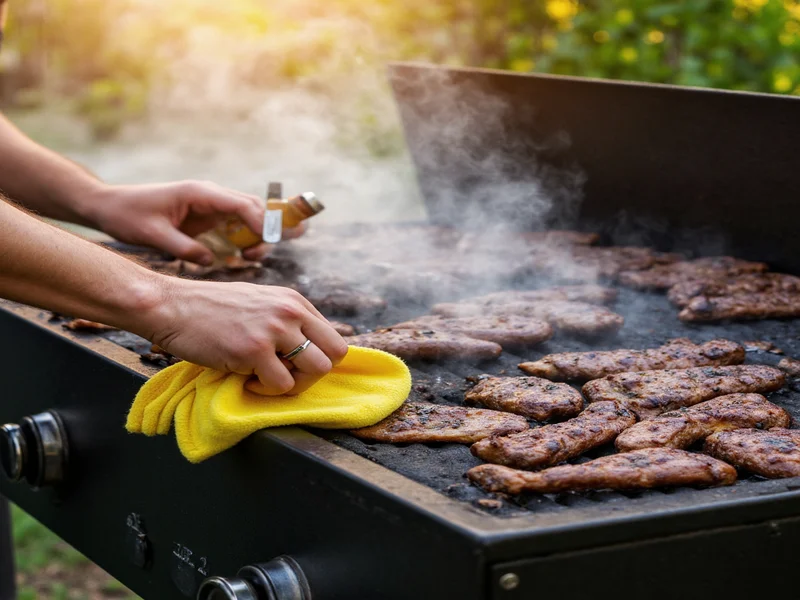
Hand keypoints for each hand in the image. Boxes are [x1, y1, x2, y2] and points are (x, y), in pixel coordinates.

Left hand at [88, 181, 305, 264]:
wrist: (110, 206)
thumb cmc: (128, 215)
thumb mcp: (152, 235)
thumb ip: (183, 248)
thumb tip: (209, 262)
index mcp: (198, 192)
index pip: (241, 204)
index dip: (260, 222)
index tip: (267, 242)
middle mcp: (210, 195)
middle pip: (253, 207)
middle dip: (266, 229)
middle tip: (257, 255)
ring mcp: (211, 204)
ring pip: (249, 215)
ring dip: (258, 234)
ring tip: (251, 257)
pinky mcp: (208, 216)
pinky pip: (238, 223)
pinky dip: (248, 236)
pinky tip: (246, 254)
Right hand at [139, 275, 348, 394]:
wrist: (171, 305)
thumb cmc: (209, 309)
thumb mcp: (259, 302)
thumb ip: (285, 320)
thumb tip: (308, 351)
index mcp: (294, 301)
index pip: (335, 338)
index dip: (318, 359)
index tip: (294, 366)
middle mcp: (290, 311)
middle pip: (335, 356)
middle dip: (312, 374)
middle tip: (284, 376)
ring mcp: (274, 329)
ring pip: (315, 372)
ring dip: (292, 383)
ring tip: (264, 377)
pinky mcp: (254, 349)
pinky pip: (282, 385)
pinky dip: (265, 389)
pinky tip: (244, 377)